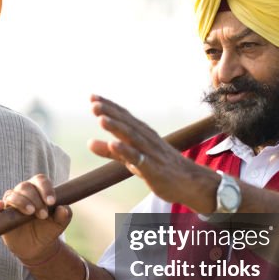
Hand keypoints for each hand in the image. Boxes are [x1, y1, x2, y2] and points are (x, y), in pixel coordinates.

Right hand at [0, 174, 72, 263]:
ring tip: (30, 212)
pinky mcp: (0, 214)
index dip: (46, 189)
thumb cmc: (48, 230)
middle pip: (25, 187)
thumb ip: (64, 216)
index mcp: (38, 190)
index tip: (52, 202)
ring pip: (11, 195)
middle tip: (43, 215)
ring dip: (21, 202)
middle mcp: (23, 193)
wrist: (36, 247)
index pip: (40, 181)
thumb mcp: (59, 225)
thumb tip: (63, 209)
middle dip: (35, 199)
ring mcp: (11, 203)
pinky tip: (0, 207)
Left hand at [88, 94, 207, 206]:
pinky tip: (113, 144)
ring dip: (116, 127)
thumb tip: (88, 143)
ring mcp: (150, 153)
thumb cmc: (160, 168)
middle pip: (126, 123)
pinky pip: (138, 158)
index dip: (108, 106)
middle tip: (94, 103)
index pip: (123, 117)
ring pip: (132, 137)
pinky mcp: (153, 168)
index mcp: (141, 134)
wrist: (189, 182)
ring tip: (101, 119)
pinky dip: (126, 150)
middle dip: (110, 112)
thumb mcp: (132, 159)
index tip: (92, 96)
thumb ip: (111, 151)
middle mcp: (146, 139)